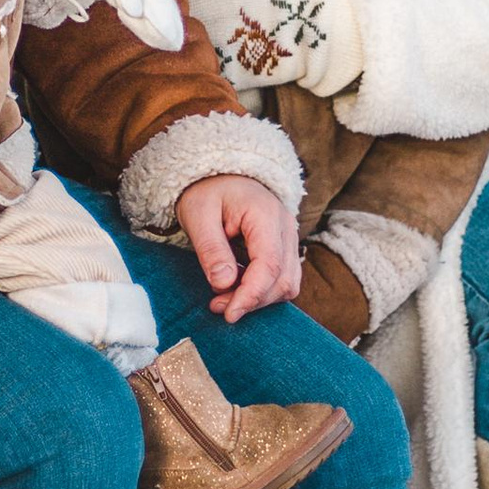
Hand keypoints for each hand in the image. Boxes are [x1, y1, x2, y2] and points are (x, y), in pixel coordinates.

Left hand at [175, 0, 362, 98]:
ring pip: (180, 49)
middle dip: (164, 16)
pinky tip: (202, 57)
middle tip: (165, 10)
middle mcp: (198, 29)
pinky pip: (200, 73)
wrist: (314, 36)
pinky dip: (197, 66)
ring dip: (178, 43)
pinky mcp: (222, 78)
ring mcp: (209, 56)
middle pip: (165, 23)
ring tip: (185, 34)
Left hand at [178, 172, 301, 321]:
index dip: (251, 295)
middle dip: (252, 300)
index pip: (269, 265)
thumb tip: (224, 284)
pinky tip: (238, 288)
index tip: (228, 314)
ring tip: (225, 298)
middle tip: (217, 306)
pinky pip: (283, 279)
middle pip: (283, 279)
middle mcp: (286, 227)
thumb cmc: (207, 192)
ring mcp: (290, 238)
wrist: (220, 174)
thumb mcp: (198, 215)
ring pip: (288, 283)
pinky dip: (263, 290)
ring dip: (258, 299)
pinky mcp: (285, 248)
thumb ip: (211, 250)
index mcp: (265, 214)